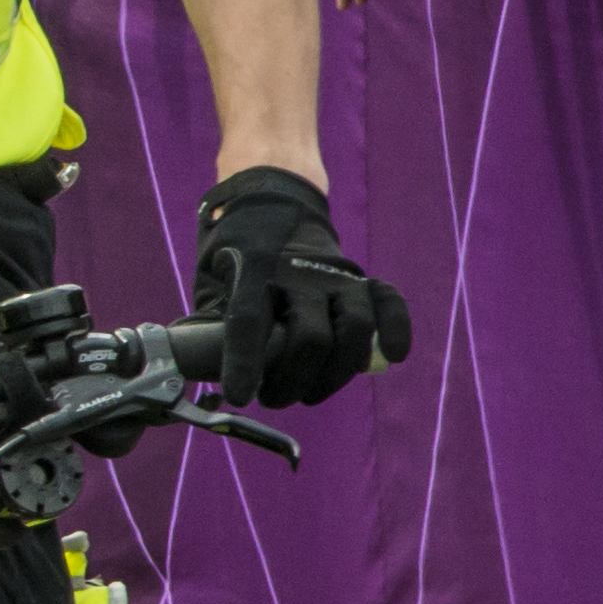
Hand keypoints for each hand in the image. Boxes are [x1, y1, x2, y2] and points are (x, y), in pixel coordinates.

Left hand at [191, 165, 409, 410]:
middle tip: (273, 399)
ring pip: (354, 328)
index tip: (239, 397)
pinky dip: (396, 330)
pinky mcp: (361, 276)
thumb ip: (210, 322)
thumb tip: (206, 374)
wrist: (272, 204)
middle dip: (292, 381)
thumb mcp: (210, 281)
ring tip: (308, 394)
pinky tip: (392, 355)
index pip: (249, 318)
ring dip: (334, 376)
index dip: (245, 361)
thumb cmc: (233, 257)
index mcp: (251, 266)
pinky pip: (389, 302)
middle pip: (310, 336)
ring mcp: (335, 272)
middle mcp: (298, 268)